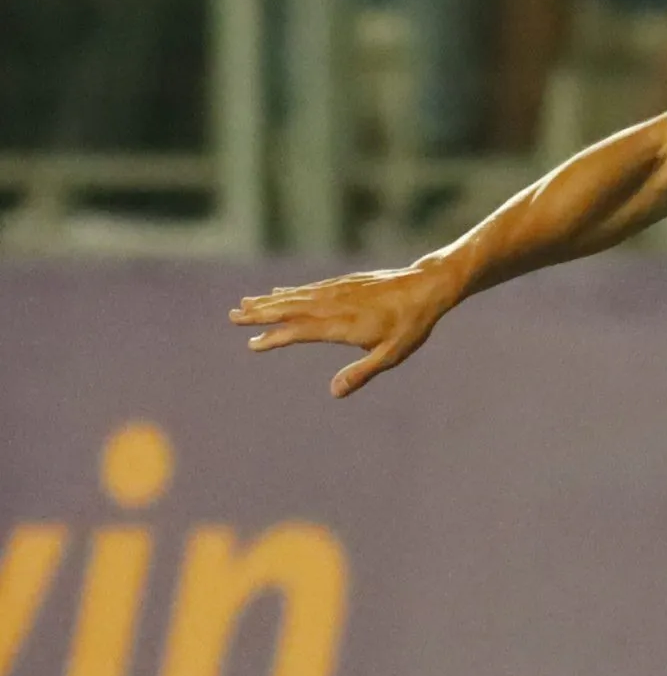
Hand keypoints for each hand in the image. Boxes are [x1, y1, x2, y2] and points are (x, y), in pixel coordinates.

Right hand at [230, 262, 462, 397]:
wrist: (426, 287)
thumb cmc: (410, 325)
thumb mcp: (391, 355)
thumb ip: (361, 373)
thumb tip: (334, 392)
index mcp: (341, 324)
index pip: (299, 331)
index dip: (274, 337)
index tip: (252, 344)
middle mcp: (333, 305)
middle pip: (289, 309)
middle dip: (260, 314)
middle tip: (232, 317)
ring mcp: (337, 291)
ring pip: (296, 296)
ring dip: (269, 300)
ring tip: (244, 304)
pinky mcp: (343, 283)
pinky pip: (309, 288)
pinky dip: (290, 291)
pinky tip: (278, 293)